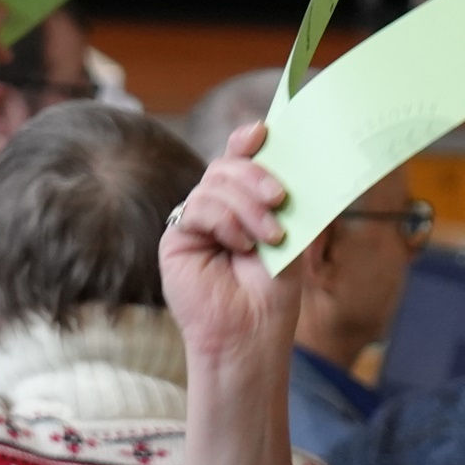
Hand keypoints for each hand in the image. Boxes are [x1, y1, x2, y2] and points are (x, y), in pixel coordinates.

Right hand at [161, 128, 305, 379]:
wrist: (251, 332)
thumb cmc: (272, 291)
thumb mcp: (288, 235)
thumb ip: (279, 198)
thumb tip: (278, 156)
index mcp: (243, 204)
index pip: (239, 161)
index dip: (246, 141)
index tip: (263, 131)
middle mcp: (217, 209)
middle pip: (225, 167)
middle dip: (255, 175)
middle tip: (280, 199)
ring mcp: (194, 222)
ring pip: (213, 185)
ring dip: (247, 207)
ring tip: (269, 237)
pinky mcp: (176, 238)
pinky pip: (197, 208)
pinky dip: (224, 222)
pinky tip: (240, 246)